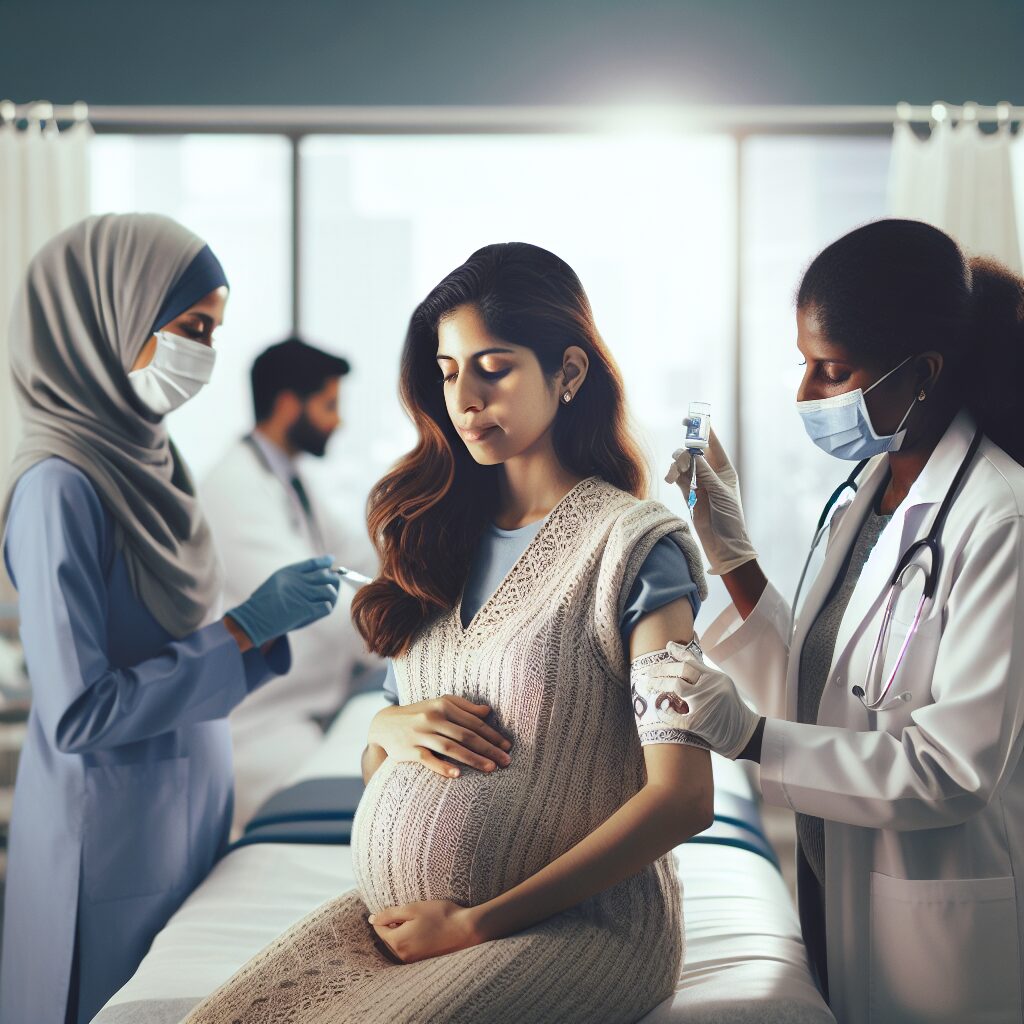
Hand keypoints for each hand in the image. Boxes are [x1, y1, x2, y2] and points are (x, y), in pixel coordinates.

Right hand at [226, 555, 339, 647]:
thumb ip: (290, 582)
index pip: (312, 563)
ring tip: (328, 601)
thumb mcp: (273, 585)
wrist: (251, 619)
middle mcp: (298, 580)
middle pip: (326, 575)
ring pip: (330, 590)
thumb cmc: (260, 606)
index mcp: (289, 573)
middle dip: (333, 581)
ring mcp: (302, 594)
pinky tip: (321, 610)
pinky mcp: (305, 609)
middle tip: (334, 587)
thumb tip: (307, 582)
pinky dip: (326, 608)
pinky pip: (326, 606)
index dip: (324, 562)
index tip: (331, 561)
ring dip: (331, 596)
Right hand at [367, 696, 511, 777]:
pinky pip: (427, 759)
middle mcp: (432, 718)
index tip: (507, 746)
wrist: (384, 725)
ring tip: (491, 769)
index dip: (492, 734)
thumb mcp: (439, 704)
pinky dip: (442, 766)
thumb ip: (464, 707)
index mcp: (443, 705)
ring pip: (451, 747)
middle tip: (507, 761)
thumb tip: (488, 712)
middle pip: (466, 735)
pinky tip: (457, 775)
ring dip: (473, 759)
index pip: (473, 722)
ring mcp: (420, 734)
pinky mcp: (408, 750)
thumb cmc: (419, 714)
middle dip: (488, 748)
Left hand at [368, 900, 482, 962]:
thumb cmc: (440, 915)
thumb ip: (389, 914)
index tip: (399, 908)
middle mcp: (402, 956)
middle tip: (411, 913)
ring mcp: (412, 961)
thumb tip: (372, 919)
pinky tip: (425, 931)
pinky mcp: (422, 961)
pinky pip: (409, 950)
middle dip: (393, 925)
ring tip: (419, 922)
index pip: (378, 928)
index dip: (385, 915)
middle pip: (387, 938)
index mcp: (397, 942)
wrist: (466, 930)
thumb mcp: (412, 909)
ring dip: (403, 932)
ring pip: (398, 944)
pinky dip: (412, 940)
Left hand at [643, 641, 759, 758]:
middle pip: (682, 670)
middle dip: (662, 669)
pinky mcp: (699, 722)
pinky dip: (665, 712)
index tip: (667, 646)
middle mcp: (712, 687)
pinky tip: (660, 709)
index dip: (678, 652)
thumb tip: (684, 661)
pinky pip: (675, 715)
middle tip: (650, 671)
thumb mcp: (723, 687)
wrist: (744, 734)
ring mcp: (705, 704)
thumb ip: (705, 677)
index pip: (693, 661)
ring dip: (659, 684)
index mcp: (717, 678)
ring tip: (649, 684)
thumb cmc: (730, 711)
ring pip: (676, 686)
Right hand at [665, 430, 757, 574]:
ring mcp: (697, 482)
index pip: (713, 445)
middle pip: (695, 451)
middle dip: (686, 449)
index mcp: (724, 470)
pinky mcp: (687, 493)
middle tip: (682, 454)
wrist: (723, 543)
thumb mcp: (720, 493)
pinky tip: (671, 478)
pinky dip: (672, 474)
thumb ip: (706, 473)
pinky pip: (676, 477)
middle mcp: (710, 473)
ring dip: (678, 464)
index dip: (705, 430)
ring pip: (683, 463)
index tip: (694, 418)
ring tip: (677, 473)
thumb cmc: (730, 518)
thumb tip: (694, 455)